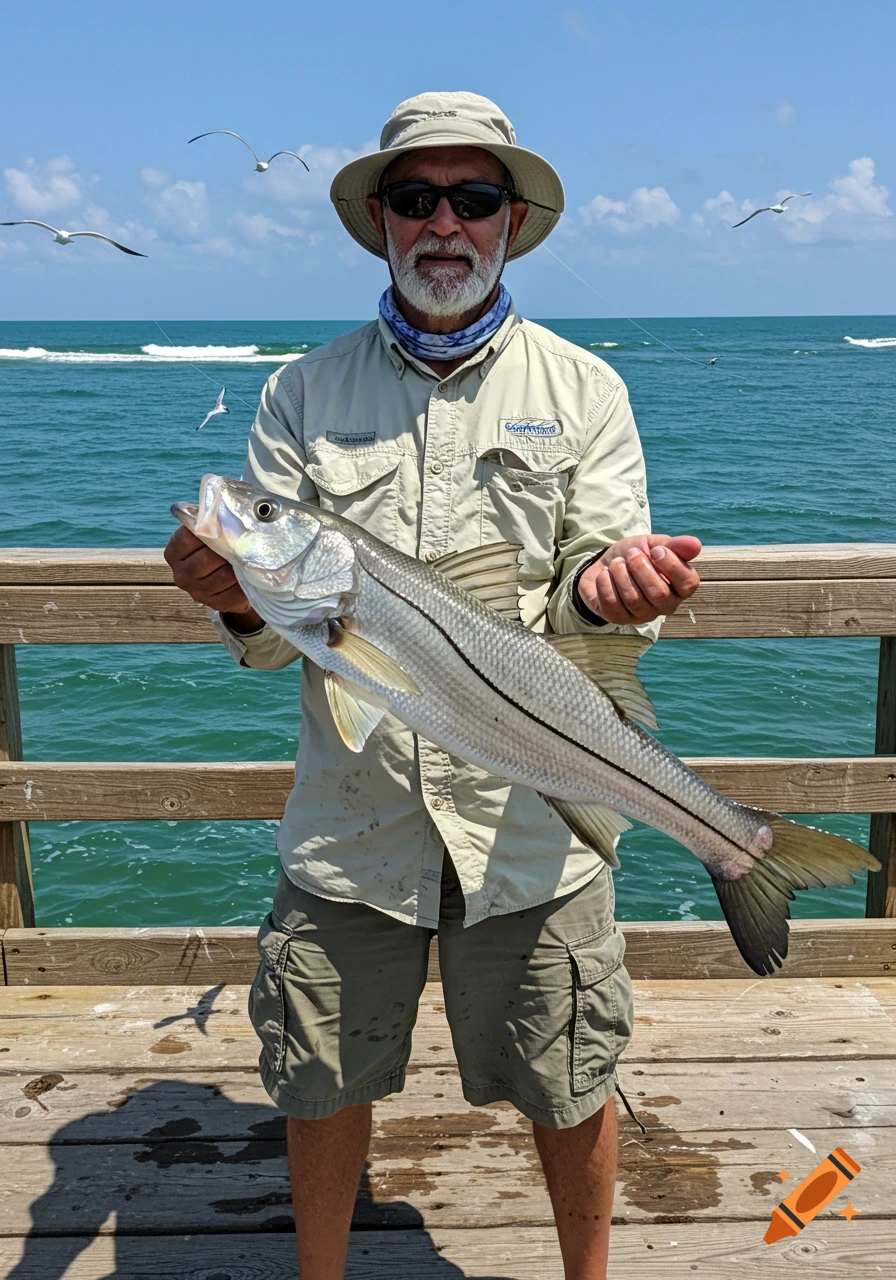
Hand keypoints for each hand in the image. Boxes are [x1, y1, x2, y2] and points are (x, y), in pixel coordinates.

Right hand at [164, 526, 263, 631]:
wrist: (227, 577)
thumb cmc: (216, 547)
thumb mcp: (208, 532)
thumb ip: (209, 522)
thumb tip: (222, 511)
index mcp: (174, 553)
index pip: (187, 539)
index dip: (208, 532)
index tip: (224, 528)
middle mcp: (180, 574)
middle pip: (205, 560)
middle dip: (226, 551)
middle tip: (241, 544)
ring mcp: (196, 592)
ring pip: (222, 578)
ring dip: (237, 567)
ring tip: (246, 558)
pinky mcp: (215, 604)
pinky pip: (232, 594)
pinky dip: (243, 583)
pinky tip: (247, 575)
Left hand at [577, 534, 701, 626]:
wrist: (605, 564)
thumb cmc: (635, 555)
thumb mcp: (655, 544)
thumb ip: (675, 545)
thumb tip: (695, 544)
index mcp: (681, 587)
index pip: (688, 583)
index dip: (671, 564)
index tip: (655, 550)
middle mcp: (666, 605)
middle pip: (658, 593)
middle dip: (640, 567)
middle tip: (631, 554)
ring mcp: (643, 615)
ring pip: (633, 598)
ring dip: (620, 573)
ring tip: (616, 563)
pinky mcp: (620, 619)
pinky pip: (612, 604)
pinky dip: (605, 583)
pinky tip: (605, 574)